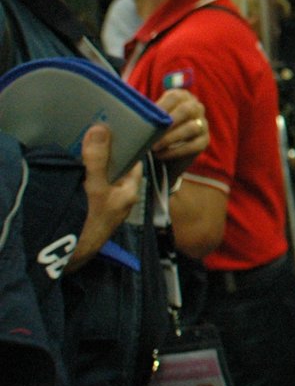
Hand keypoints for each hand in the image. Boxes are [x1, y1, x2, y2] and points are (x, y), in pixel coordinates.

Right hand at [67, 125, 141, 269]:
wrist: (70, 258)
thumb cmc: (91, 222)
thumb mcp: (96, 187)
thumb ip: (98, 159)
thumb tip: (101, 129)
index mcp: (129, 190)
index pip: (133, 160)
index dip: (125, 144)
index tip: (113, 127)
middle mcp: (120, 198)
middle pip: (115, 168)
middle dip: (104, 153)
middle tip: (90, 132)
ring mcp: (105, 205)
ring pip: (100, 178)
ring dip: (91, 165)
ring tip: (78, 145)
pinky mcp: (89, 211)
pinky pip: (87, 188)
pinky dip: (81, 177)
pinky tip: (69, 168)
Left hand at [149, 89, 208, 176]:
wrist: (163, 153)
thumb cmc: (153, 131)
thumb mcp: (150, 119)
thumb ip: (146, 113)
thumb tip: (129, 110)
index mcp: (182, 97)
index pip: (176, 97)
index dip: (162, 106)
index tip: (148, 117)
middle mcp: (196, 108)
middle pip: (187, 110)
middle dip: (169, 122)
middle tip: (152, 134)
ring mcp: (202, 124)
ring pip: (192, 128)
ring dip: (171, 138)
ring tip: (154, 147)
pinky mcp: (204, 141)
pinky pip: (194, 145)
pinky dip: (176, 151)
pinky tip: (161, 155)